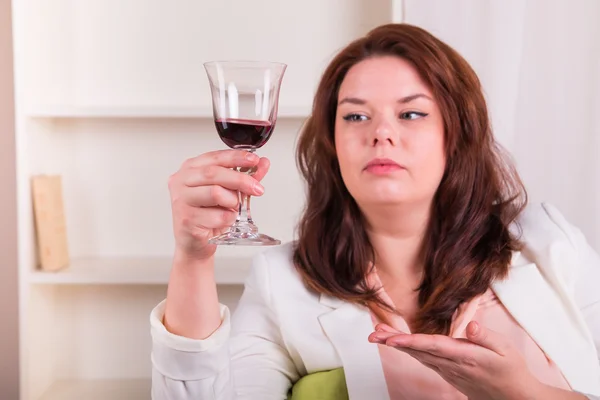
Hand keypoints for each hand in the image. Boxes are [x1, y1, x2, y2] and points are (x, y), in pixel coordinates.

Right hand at [168, 150, 269, 260]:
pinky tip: (224, 221)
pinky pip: (217, 216)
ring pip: (216, 193)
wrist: (195, 243)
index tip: (254, 160)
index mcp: (190, 169)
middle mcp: (181, 181)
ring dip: (232, 202)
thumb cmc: (208, 215)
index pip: (215, 157)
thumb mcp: (228, 192)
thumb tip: (262, 164)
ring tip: (232, 209)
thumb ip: (244, 177)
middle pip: (214, 174)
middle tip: (257, 188)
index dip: (236, 157)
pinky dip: (228, 219)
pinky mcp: (187, 219)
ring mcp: (181, 200)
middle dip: (240, 180)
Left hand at [368, 322, 539, 399]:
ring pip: (418, 355)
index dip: (411, 342)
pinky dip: (408, 350)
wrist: (514, 398)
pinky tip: (397, 342)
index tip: (392, 339)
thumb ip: (486, 336)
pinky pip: (424, 360)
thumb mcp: (506, 350)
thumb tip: (472, 325)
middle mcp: (452, 365)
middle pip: (418, 351)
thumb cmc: (511, 371)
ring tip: (378, 335)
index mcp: (466, 357)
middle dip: (394, 342)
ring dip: (397, 344)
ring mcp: (448, 370)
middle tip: (374, 334)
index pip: (433, 347)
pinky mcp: (447, 372)